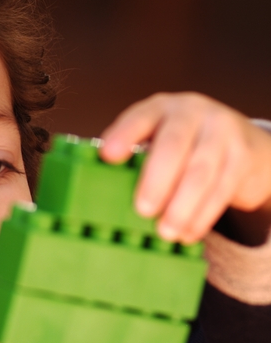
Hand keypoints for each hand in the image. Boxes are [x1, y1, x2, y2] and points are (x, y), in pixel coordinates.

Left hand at [100, 92, 270, 243]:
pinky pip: (222, 189)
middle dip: (156, 179)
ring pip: (201, 171)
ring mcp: (221, 133)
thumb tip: (99, 190)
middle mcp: (193, 113)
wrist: (241, 139)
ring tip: (165, 232)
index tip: (108, 155)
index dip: (124, 135)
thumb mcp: (158, 138)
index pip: (141, 117)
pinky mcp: (242, 157)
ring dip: (182, 206)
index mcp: (162, 108)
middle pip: (174, 144)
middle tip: (142, 210)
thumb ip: (134, 157)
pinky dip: (203, 216)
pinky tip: (187, 233)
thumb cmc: (183, 146)